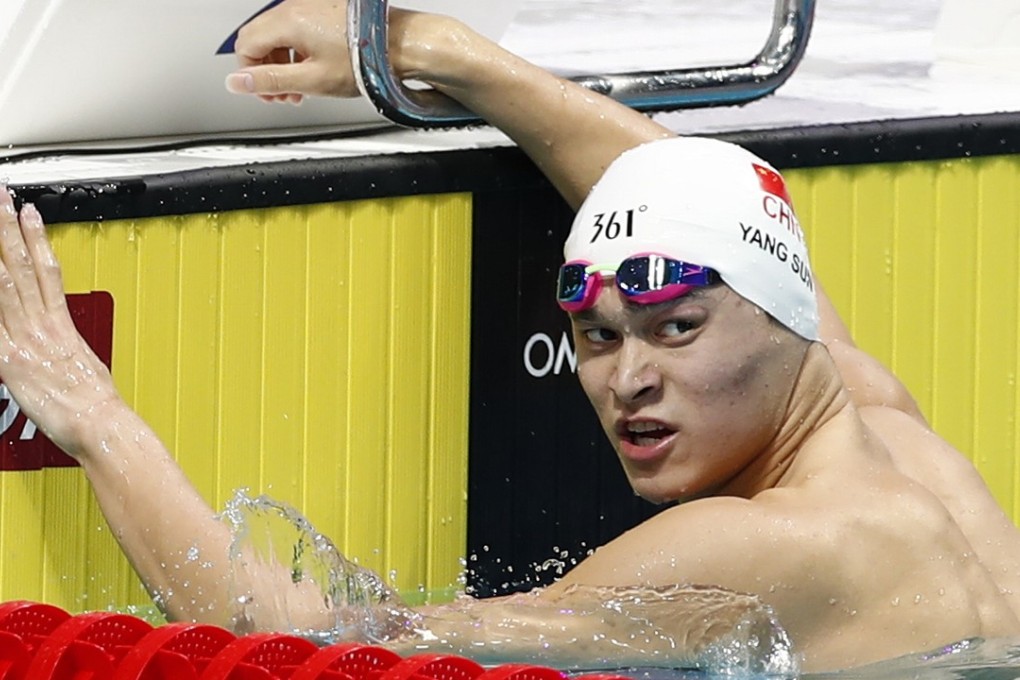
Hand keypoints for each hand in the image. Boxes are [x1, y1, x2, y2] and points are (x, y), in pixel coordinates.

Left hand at [0, 188, 119, 457]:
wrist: (99, 424)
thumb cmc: (94, 407)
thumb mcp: (84, 367)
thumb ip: (63, 348)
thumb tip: (57, 344)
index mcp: (62, 326)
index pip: (46, 270)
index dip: (36, 239)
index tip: (29, 213)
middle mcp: (43, 327)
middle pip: (23, 268)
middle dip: (9, 231)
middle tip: (2, 200)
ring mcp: (27, 341)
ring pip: (7, 285)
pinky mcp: (11, 362)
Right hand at [225, 0, 357, 103]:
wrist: (400, 45)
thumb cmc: (366, 60)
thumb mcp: (312, 80)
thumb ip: (271, 81)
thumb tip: (237, 82)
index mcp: (288, 20)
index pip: (246, 44)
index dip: (250, 74)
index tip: (266, 93)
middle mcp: (297, 6)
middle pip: (260, 37)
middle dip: (265, 69)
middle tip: (281, 94)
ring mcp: (312, 5)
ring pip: (279, 34)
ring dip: (282, 62)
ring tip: (299, 87)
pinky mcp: (326, 9)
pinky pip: (299, 28)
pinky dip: (298, 50)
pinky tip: (313, 69)